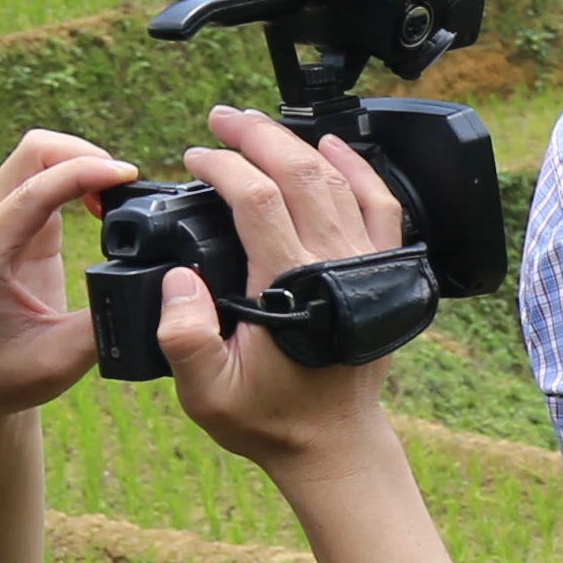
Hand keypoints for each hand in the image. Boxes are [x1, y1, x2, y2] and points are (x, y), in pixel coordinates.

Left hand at [0, 129, 134, 419]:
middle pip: (33, 152)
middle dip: (85, 156)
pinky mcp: (13, 226)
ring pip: (39, 159)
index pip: (35, 188)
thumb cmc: (5, 376)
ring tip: (118, 199)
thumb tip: (155, 291)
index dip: (84, 172)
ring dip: (82, 165)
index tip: (128, 176)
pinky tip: (104, 208)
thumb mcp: (59, 359)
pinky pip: (46, 180)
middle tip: (125, 188)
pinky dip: (79, 180)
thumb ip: (104, 324)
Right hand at [154, 107, 414, 470]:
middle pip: (301, 174)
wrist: (333, 443)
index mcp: (292, 287)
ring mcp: (368, 266)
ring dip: (298, 144)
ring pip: (340, 181)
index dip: (224, 167)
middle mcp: (337, 267)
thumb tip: (176, 278)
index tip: (196, 157)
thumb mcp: (207, 392)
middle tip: (220, 119)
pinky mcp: (386, 272)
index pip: (257, 200)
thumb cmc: (269, 417)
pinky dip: (358, 169)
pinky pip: (382, 205)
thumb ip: (184, 337)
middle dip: (257, 136)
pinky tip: (330, 147)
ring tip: (258, 126)